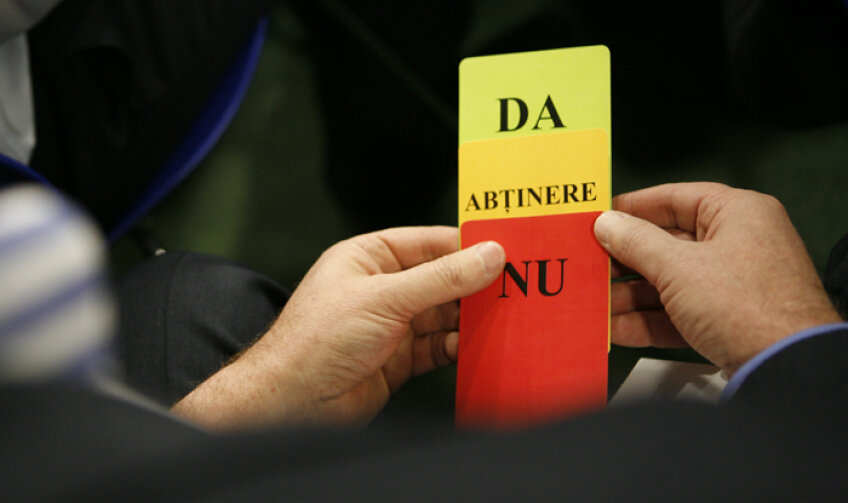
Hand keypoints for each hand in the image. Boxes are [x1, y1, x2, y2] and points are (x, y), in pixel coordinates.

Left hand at [172, 226, 504, 428]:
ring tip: (506, 318)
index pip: (429, 243)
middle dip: (475, 286)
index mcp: (369, 257)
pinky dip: (459, 347)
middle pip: (442, 280)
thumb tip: (490, 255)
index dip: (467, 246)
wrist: (291, 402)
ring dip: (471, 318)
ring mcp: (391, 324)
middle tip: (517, 289)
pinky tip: (478, 347)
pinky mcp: (399, 359)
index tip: (508, 250)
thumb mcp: (385, 298)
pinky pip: (439, 346)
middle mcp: (382, 287)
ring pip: (444, 314)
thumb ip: (441, 278)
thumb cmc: (318, 338)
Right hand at [594, 182, 841, 374]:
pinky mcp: (729, 321)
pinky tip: (616, 328)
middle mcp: (739, 243)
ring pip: (669, 282)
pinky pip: (679, 313)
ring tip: (595, 304)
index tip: (598, 218)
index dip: (632, 208)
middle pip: (667, 244)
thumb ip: (636, 243)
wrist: (787, 369)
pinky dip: (648, 320)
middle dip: (625, 261)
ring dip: (630, 296)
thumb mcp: (678, 267)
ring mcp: (735, 284)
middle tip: (589, 266)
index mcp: (737, 213)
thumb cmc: (746, 306)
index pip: (674, 198)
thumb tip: (606, 224)